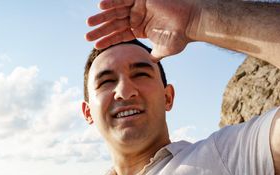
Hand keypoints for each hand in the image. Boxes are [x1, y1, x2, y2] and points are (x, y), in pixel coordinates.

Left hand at [85, 0, 199, 59]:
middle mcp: (138, 16)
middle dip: (101, 29)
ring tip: (90, 23)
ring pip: (117, 10)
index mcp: (140, 28)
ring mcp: (140, 5)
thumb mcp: (163, 49)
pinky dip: (113, 1)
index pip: (120, 34)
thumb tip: (150, 63)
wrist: (192, 23)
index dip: (107, 39)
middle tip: (87, 36)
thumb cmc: (181, 36)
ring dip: (103, 16)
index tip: (95, 46)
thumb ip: (154, 55)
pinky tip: (101, 6)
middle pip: (115, 23)